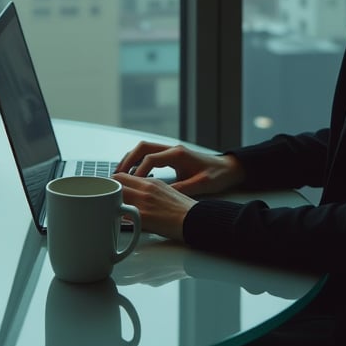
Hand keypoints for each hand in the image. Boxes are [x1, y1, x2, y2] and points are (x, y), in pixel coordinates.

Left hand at [114, 173, 195, 240]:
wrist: (196, 220)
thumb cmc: (184, 209)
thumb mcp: (166, 191)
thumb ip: (149, 189)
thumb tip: (136, 193)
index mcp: (151, 182)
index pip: (122, 175)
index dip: (113, 182)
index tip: (110, 189)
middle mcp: (146, 189)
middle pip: (116, 182)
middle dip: (108, 191)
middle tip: (105, 199)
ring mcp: (143, 203)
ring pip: (116, 197)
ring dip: (110, 203)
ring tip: (109, 211)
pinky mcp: (143, 218)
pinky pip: (122, 215)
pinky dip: (117, 219)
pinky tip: (117, 224)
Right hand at [115, 142, 244, 196]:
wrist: (229, 168)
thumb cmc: (217, 175)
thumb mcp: (200, 185)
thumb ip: (181, 189)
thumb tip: (161, 196)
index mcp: (178, 154)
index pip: (150, 158)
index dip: (138, 170)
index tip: (130, 183)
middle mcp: (173, 149)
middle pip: (142, 148)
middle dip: (127, 161)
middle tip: (116, 176)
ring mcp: (171, 151)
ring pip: (144, 149)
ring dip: (131, 160)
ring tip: (120, 175)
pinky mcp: (172, 156)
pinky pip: (150, 155)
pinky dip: (139, 162)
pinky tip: (135, 176)